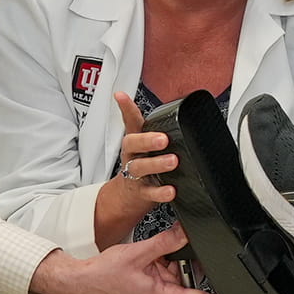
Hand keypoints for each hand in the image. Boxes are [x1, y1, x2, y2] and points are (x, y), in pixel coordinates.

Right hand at [30, 225, 221, 293]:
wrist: (81, 281)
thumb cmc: (103, 276)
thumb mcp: (139, 254)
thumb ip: (165, 242)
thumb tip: (185, 232)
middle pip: (187, 276)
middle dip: (183, 259)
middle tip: (168, 248)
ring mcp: (153, 292)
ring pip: (173, 271)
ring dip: (166, 258)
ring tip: (150, 252)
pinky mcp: (147, 286)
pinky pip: (161, 270)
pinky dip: (157, 260)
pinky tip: (145, 254)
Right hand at [92, 93, 176, 244]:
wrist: (127, 197)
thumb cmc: (140, 164)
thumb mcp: (141, 144)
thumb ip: (145, 124)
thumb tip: (138, 99)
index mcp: (134, 142)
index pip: (130, 121)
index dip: (125, 108)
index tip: (121, 96)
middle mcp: (132, 156)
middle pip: (133, 145)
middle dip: (147, 140)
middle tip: (164, 139)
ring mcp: (136, 175)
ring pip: (141, 168)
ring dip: (157, 164)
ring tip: (173, 161)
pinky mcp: (142, 193)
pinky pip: (150, 193)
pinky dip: (160, 192)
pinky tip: (171, 190)